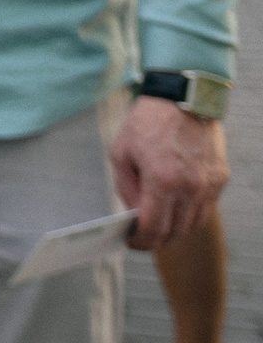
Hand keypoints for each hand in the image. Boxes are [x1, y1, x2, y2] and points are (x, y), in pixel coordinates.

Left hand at [110, 95, 229, 248]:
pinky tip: (175, 209)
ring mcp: (209, 184)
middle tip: (143, 238)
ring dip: (175, 231)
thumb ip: (126, 188)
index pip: (153, 228)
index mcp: (162, 181)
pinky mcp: (220, 178)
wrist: (183, 99)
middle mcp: (190, 187)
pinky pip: (205, 208)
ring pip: (193, 224)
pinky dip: (189, 214)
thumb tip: (133, 214)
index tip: (131, 243)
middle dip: (156, 240)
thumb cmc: (147, 123)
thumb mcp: (121, 153)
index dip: (140, 242)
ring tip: (159, 226)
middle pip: (175, 232)